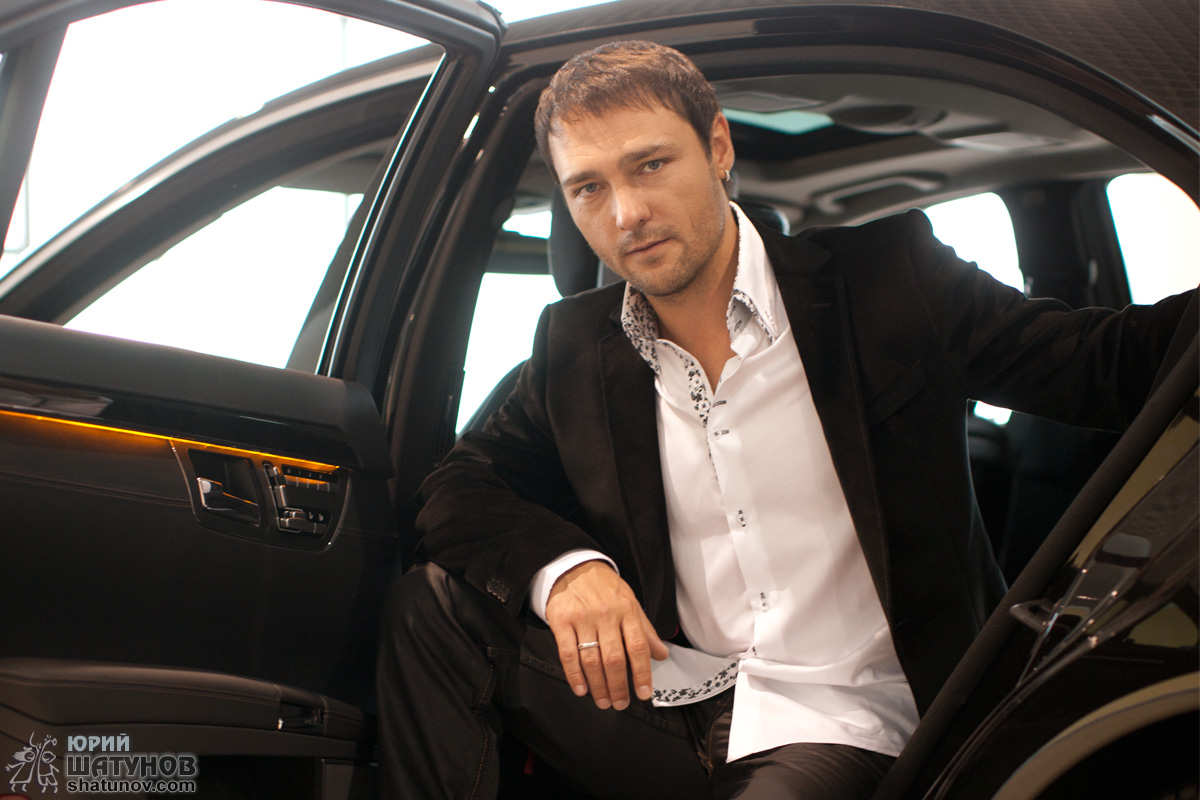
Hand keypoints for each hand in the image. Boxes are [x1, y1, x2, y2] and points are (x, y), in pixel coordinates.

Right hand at [545, 560, 667, 709]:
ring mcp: (582, 618)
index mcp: (627, 610)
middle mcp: (606, 614)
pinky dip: (574, 675)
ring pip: (591, 660)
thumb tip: (662, 655)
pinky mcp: (561, 621)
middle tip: (621, 704)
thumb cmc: (605, 588)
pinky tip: (582, 689)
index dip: (642, 673)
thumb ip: (645, 630)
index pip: (638, 647)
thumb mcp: (630, 602)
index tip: (644, 694)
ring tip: (604, 702)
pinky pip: (568, 654)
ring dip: (599, 686)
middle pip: (614, 658)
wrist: (574, 567)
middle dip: (619, 686)